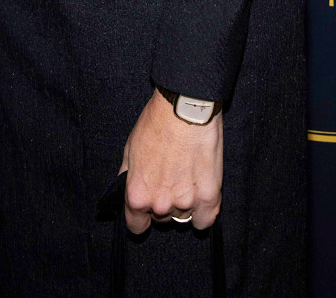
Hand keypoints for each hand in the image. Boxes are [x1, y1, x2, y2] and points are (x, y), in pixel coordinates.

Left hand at [119, 90, 221, 232]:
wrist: (185, 109)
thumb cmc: (156, 124)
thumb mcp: (129, 149)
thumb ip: (127, 178)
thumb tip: (125, 193)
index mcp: (137, 195)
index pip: (136, 226)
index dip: (140, 217)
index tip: (145, 210)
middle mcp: (160, 204)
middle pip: (161, 218)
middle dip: (162, 202)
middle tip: (168, 177)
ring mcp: (186, 203)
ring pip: (183, 217)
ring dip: (183, 204)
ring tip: (185, 176)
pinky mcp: (210, 198)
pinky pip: (205, 221)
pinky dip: (203, 212)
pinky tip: (200, 194)